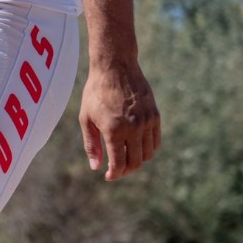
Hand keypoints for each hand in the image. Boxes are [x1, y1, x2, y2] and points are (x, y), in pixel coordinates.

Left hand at [79, 61, 160, 179]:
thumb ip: (91, 144)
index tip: (109, 176)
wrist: (115, 67)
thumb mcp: (86, 118)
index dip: (114, 174)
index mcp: (114, 130)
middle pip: (136, 162)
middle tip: (117, 169)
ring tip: (126, 158)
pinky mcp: (155, 115)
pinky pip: (155, 141)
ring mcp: (147, 122)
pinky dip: (148, 149)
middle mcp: (133, 128)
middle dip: (126, 170)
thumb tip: (96, 167)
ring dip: (138, 161)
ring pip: (148, 154)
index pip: (119, 163)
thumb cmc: (96, 92)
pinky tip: (137, 147)